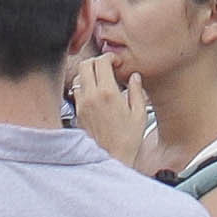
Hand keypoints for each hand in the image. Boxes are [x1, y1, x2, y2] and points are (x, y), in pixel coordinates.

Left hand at [69, 51, 156, 168]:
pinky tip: (95, 95)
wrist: (111, 159)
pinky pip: (77, 92)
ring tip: (101, 81)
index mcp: (107, 93)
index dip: (109, 57)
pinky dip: (84, 88)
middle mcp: (90, 97)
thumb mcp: (139, 114)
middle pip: (85, 65)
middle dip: (96, 61)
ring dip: (88, 74)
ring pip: (78, 77)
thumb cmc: (126, 140)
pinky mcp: (77, 114)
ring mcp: (81, 105)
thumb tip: (134, 78)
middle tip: (107, 66)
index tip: (115, 61)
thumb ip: (136, 91)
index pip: (101, 62)